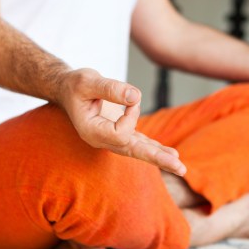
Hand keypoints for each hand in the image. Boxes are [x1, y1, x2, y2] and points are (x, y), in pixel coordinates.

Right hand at [57, 68, 185, 175]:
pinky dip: (155, 147)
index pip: (121, 133)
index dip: (131, 114)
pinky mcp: (121, 134)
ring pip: (139, 151)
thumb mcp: (88, 80)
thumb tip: (136, 96)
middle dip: (158, 159)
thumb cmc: (75, 85)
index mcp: (92, 132)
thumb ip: (111, 88)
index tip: (129, 96)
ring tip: (180, 166)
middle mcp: (103, 140)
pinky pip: (140, 143)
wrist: (68, 89)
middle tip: (180, 168)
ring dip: (160, 157)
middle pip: (134, 152)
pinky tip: (171, 154)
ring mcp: (112, 139)